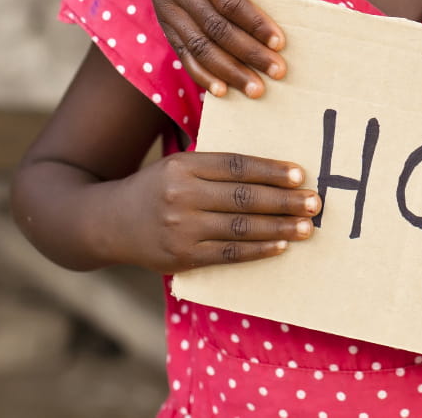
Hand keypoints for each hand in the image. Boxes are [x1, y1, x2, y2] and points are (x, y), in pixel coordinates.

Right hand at [112, 151, 318, 273]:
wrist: (106, 223)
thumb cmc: (156, 188)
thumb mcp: (177, 164)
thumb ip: (214, 164)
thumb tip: (270, 167)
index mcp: (183, 166)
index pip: (236, 166)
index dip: (271, 170)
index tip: (300, 174)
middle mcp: (181, 196)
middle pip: (244, 197)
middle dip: (284, 200)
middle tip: (315, 202)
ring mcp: (181, 229)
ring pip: (241, 228)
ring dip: (279, 228)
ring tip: (307, 226)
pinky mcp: (182, 257)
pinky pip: (228, 254)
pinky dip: (257, 251)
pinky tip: (281, 246)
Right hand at [154, 0, 280, 98]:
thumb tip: (267, 34)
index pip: (228, 2)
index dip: (255, 25)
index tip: (281, 43)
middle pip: (214, 28)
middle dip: (248, 54)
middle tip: (276, 72)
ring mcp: (163, 3)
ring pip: (197, 45)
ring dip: (228, 72)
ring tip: (255, 89)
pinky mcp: (162, 20)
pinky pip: (182, 52)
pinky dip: (201, 73)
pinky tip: (221, 91)